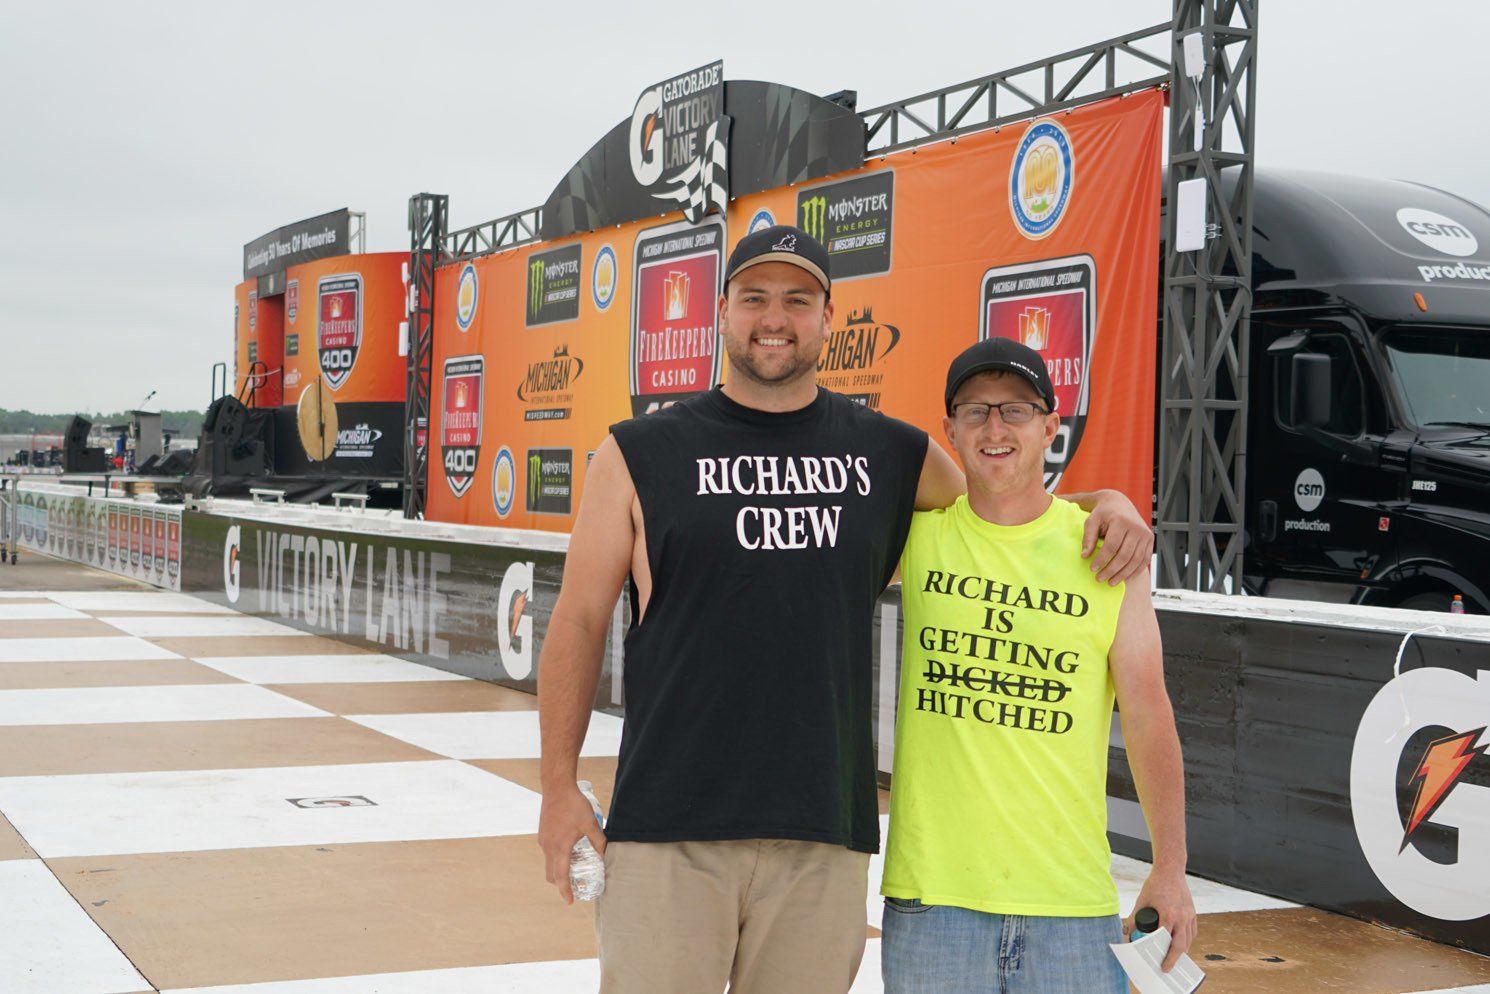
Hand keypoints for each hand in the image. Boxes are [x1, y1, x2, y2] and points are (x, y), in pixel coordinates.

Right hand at [538, 783, 606, 904]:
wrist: (556, 786)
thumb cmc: (574, 804)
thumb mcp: (590, 823)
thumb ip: (598, 841)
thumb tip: (605, 855)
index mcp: (560, 847)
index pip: (560, 876)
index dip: (565, 890)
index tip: (570, 901)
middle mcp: (548, 847)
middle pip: (551, 874)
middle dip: (561, 884)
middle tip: (574, 887)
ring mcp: (544, 840)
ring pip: (549, 863)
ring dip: (558, 871)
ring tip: (573, 870)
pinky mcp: (543, 834)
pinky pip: (548, 853)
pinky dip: (556, 859)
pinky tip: (568, 851)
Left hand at [1082, 490, 1153, 584]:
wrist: (1119, 504)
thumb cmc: (1103, 514)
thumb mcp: (1092, 521)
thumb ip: (1088, 538)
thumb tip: (1085, 556)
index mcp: (1121, 521)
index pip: (1112, 545)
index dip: (1102, 559)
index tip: (1092, 569)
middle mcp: (1136, 528)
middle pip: (1125, 555)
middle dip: (1111, 570)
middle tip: (1100, 579)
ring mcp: (1145, 534)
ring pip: (1136, 560)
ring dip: (1123, 574)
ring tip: (1110, 582)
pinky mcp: (1150, 540)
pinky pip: (1144, 560)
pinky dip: (1135, 571)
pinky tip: (1125, 578)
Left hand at [1124, 868, 1196, 971]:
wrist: (1170, 870)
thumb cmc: (1155, 884)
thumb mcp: (1142, 900)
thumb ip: (1134, 917)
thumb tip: (1127, 932)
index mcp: (1168, 915)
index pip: (1167, 941)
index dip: (1165, 955)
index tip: (1161, 965)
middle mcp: (1181, 917)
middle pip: (1181, 945)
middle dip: (1174, 959)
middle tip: (1167, 968)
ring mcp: (1189, 915)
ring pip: (1189, 940)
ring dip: (1182, 951)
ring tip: (1173, 959)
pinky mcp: (1192, 913)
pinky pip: (1192, 932)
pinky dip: (1188, 941)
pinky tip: (1182, 944)